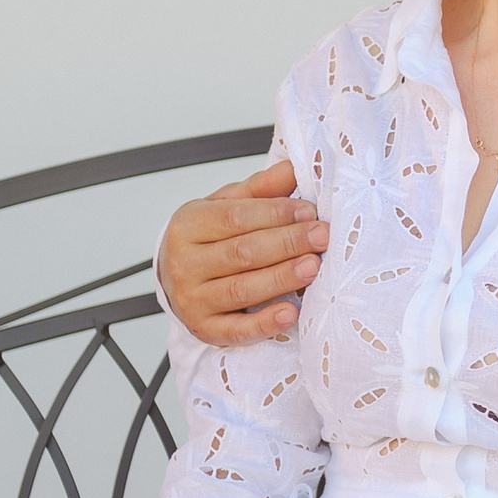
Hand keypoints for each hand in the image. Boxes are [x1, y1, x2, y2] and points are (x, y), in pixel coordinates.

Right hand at [160, 162, 328, 345]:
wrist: (175, 277)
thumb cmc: (208, 238)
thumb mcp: (224, 205)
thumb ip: (259, 189)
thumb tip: (292, 167)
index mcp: (188, 224)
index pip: (236, 217)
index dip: (276, 213)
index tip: (310, 211)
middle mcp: (184, 263)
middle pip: (242, 252)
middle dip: (287, 243)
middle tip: (322, 237)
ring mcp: (192, 299)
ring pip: (241, 289)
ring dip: (281, 279)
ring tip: (313, 267)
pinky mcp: (204, 329)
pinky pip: (236, 330)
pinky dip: (263, 324)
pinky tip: (289, 313)